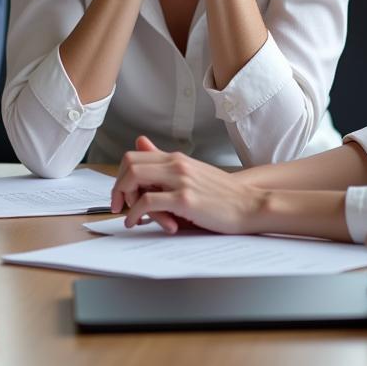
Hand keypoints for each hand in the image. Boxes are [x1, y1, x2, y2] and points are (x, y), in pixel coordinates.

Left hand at [110, 135, 262, 233]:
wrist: (249, 205)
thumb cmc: (221, 194)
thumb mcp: (190, 174)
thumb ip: (164, 162)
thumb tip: (140, 143)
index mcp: (177, 159)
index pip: (135, 156)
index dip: (121, 175)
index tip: (121, 192)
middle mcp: (177, 165)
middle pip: (130, 163)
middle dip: (117, 185)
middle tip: (117, 204)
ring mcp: (181, 180)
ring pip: (135, 178)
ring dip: (123, 197)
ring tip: (126, 214)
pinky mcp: (185, 200)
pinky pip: (148, 202)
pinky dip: (135, 213)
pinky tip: (136, 221)